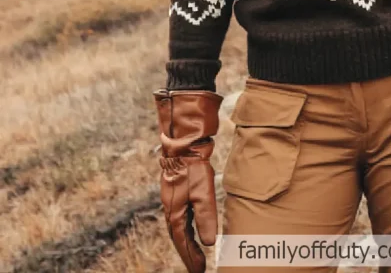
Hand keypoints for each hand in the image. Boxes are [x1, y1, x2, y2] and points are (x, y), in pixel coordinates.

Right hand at [154, 89, 222, 272]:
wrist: (182, 141)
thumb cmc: (193, 167)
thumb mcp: (203, 193)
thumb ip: (206, 218)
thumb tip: (210, 243)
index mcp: (175, 213)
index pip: (182, 242)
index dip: (191, 257)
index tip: (199, 271)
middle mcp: (171, 208)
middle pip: (179, 237)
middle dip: (188, 253)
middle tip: (198, 268)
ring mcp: (172, 198)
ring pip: (179, 226)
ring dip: (186, 240)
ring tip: (194, 253)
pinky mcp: (177, 188)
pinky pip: (180, 214)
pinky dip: (185, 225)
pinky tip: (190, 225)